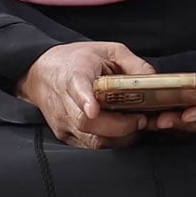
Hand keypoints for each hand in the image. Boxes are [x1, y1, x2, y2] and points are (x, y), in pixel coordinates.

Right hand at [15, 41, 154, 149]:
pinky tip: (124, 132)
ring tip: (137, 125)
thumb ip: (133, 64)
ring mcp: (63, 122)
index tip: (93, 109)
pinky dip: (110, 142)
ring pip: (91, 140)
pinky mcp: (65, 135)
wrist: (42, 71)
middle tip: (142, 119)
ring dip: (119, 137)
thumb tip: (153, 80)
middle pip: (87, 123)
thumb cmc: (77, 60)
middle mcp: (65, 102)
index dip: (85, 100)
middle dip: (120, 126)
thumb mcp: (109, 50)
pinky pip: (89, 146)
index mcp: (74, 75)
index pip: (77, 89)